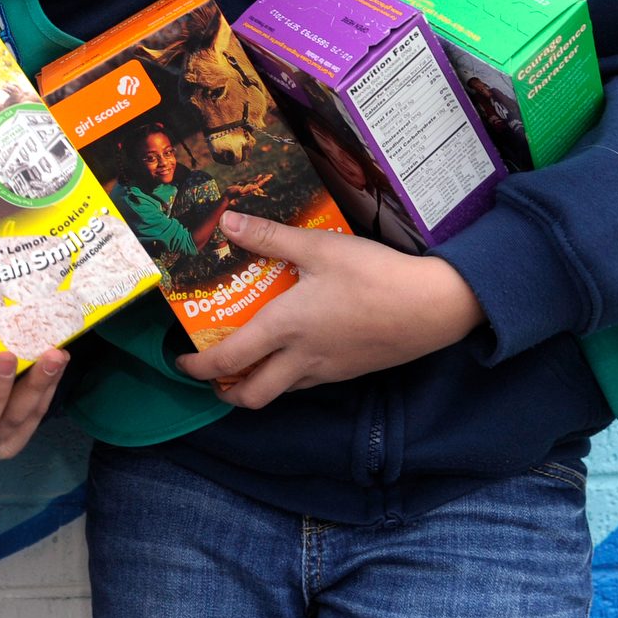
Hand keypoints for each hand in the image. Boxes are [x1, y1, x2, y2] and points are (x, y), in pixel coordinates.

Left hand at [174, 213, 485, 408]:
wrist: (436, 306)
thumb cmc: (375, 275)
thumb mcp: (320, 248)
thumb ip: (270, 237)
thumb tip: (227, 221)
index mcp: (284, 329)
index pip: (228, 361)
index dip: (198, 368)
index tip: (181, 361)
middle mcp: (301, 359)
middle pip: (253, 396)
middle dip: (226, 392)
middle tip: (213, 375)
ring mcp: (328, 370)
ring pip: (282, 392)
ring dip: (258, 384)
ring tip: (249, 361)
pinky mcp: (352, 370)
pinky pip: (309, 383)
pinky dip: (289, 376)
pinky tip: (294, 350)